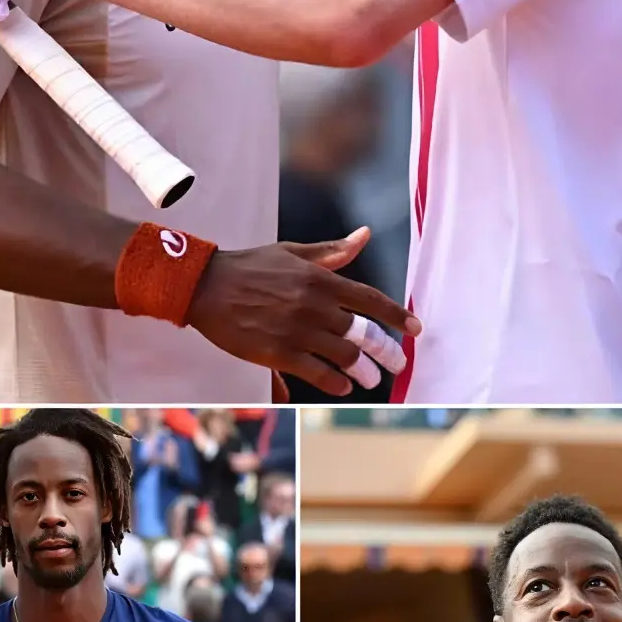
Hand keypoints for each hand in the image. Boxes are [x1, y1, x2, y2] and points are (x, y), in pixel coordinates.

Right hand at [185, 227, 418, 397]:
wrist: (205, 286)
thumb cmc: (249, 267)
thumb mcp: (292, 253)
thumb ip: (331, 252)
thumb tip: (365, 235)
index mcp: (319, 278)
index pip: (370, 299)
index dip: (397, 316)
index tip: (416, 329)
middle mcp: (313, 305)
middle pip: (363, 334)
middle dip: (386, 352)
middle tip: (398, 364)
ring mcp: (297, 330)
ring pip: (345, 357)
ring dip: (364, 372)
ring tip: (371, 379)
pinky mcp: (278, 353)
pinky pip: (318, 373)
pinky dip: (336, 382)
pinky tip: (343, 386)